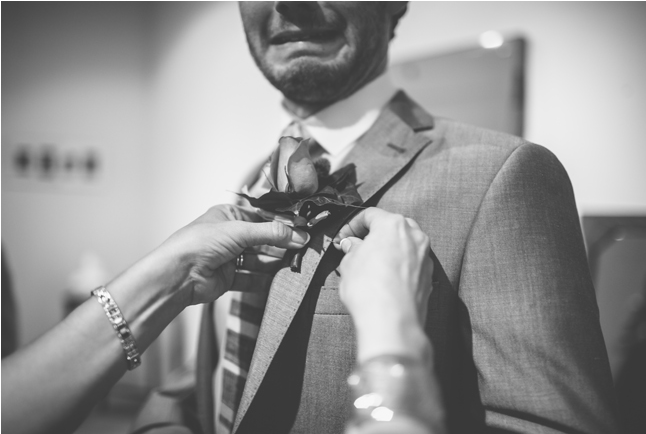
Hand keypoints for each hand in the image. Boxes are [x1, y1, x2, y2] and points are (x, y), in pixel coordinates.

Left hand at [160, 204, 309, 304]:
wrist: (178, 275)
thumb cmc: (199, 243)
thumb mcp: (240, 231)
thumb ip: (272, 233)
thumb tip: (300, 236)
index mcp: (229, 216)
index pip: (262, 218)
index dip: (282, 225)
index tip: (302, 231)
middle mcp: (229, 236)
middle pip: (262, 240)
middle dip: (281, 245)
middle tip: (303, 249)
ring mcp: (228, 258)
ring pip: (258, 260)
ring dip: (274, 263)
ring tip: (295, 265)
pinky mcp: (228, 278)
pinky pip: (251, 278)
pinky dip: (264, 280)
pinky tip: (279, 281)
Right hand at [333, 208, 433, 361]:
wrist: (392, 322)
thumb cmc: (370, 289)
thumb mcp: (349, 263)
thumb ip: (352, 249)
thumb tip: (352, 246)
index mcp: (394, 225)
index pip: (371, 215)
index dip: (353, 225)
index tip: (345, 236)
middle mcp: (414, 236)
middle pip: (392, 227)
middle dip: (374, 236)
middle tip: (357, 248)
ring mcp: (425, 257)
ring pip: (404, 246)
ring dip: (388, 251)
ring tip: (370, 265)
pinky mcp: (428, 277)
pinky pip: (411, 264)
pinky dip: (399, 266)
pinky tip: (385, 279)